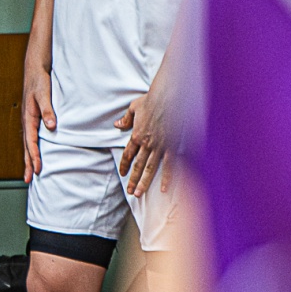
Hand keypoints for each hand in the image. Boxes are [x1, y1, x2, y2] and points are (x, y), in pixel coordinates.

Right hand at [21, 58, 55, 181]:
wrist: (34, 68)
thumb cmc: (39, 80)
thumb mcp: (44, 93)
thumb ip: (48, 110)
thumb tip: (52, 127)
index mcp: (29, 117)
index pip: (31, 141)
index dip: (34, 155)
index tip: (38, 168)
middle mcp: (26, 121)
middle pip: (26, 146)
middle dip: (28, 163)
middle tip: (28, 180)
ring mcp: (28, 120)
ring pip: (27, 144)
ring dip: (28, 158)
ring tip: (29, 173)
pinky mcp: (32, 118)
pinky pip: (30, 138)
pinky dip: (31, 149)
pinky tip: (34, 153)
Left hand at [114, 82, 170, 197]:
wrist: (170, 97)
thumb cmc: (153, 99)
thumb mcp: (134, 107)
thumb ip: (126, 119)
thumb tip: (117, 124)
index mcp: (137, 135)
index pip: (128, 154)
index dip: (124, 164)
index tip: (122, 173)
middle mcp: (147, 144)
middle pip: (138, 165)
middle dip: (133, 180)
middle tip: (130, 192)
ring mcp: (160, 146)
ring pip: (151, 168)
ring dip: (144, 182)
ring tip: (139, 194)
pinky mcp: (173, 146)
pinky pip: (169, 165)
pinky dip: (167, 177)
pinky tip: (163, 188)